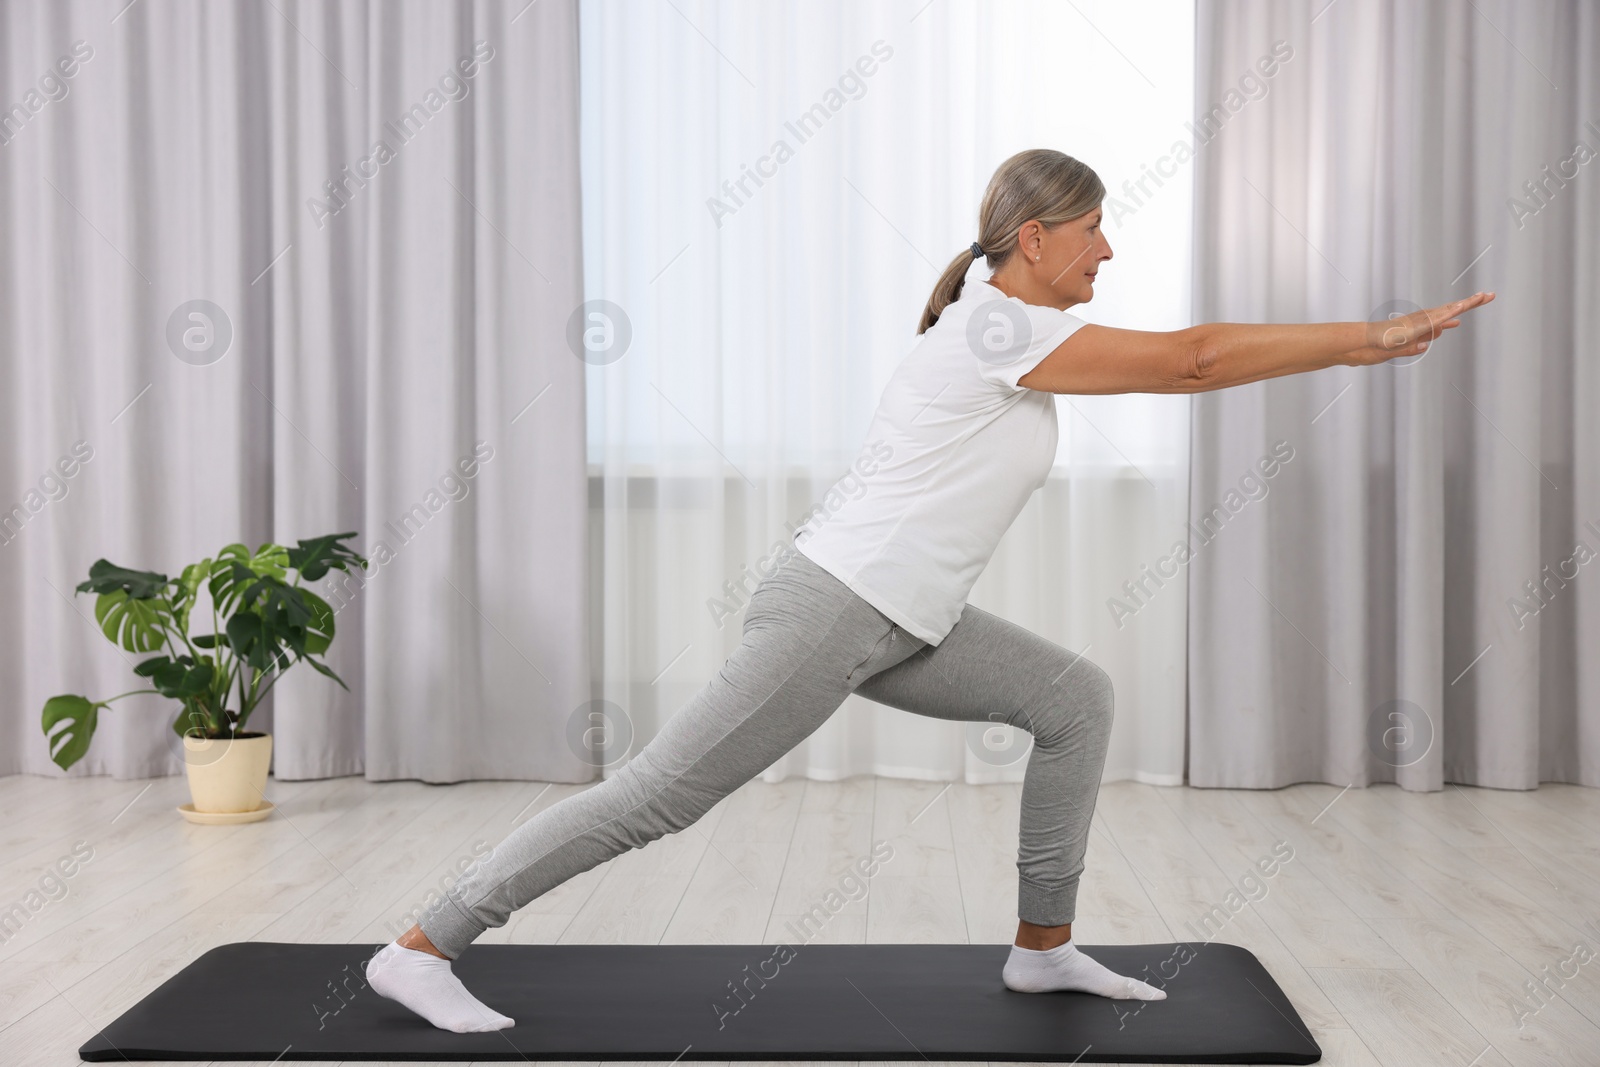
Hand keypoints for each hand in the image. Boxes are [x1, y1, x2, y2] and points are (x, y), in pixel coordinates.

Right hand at [1349, 291, 1495, 364]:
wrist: (1359, 343)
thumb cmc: (1376, 346)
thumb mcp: (1402, 348)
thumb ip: (1418, 343)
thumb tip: (1433, 338)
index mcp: (1420, 325)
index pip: (1445, 315)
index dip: (1461, 307)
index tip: (1477, 299)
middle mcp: (1421, 320)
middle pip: (1450, 309)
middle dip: (1470, 302)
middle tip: (1490, 295)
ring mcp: (1418, 322)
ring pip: (1445, 312)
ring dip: (1464, 305)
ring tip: (1481, 297)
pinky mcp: (1413, 328)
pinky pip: (1434, 320)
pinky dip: (1447, 313)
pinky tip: (1460, 308)